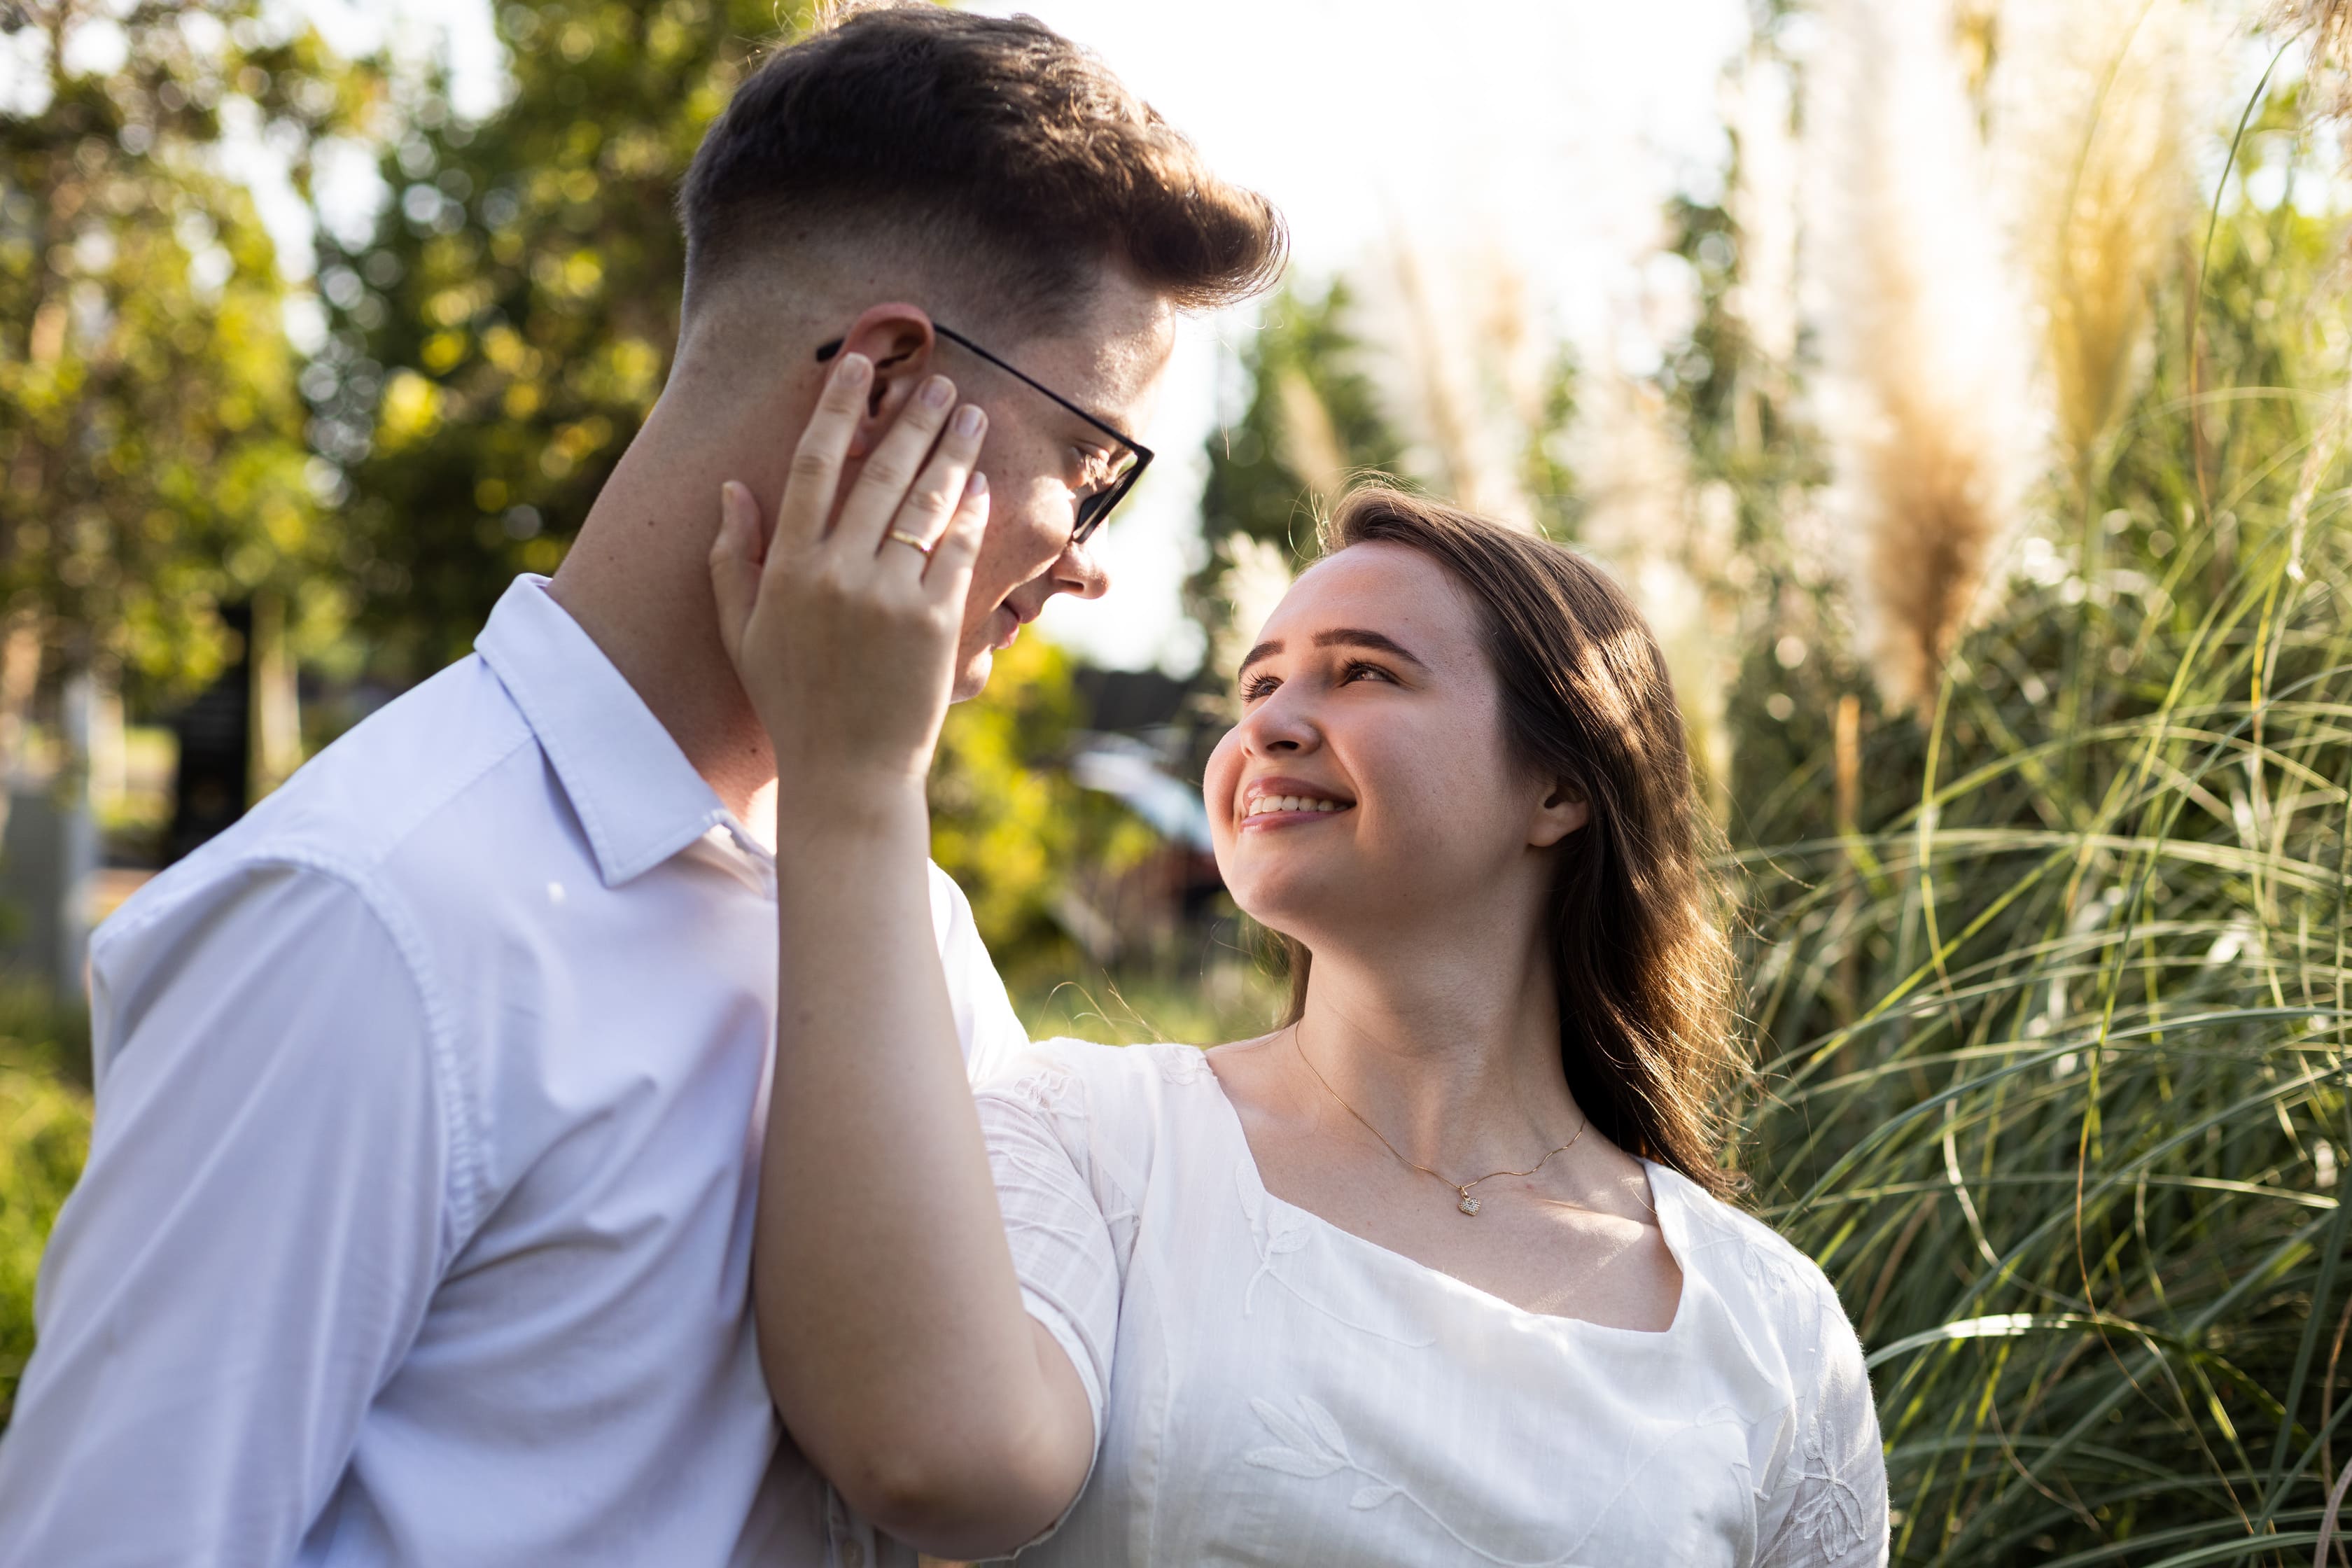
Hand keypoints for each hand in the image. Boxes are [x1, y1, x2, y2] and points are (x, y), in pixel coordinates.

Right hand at [710, 351, 990, 806]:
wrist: (848, 772)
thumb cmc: (792, 702)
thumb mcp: (742, 633)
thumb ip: (733, 559)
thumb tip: (732, 489)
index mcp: (789, 570)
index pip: (813, 467)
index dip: (839, 409)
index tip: (860, 366)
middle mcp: (839, 574)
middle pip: (879, 474)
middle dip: (913, 420)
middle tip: (940, 381)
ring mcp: (890, 598)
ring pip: (924, 505)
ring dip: (951, 452)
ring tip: (972, 415)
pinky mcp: (935, 624)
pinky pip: (955, 552)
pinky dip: (969, 514)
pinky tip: (980, 484)